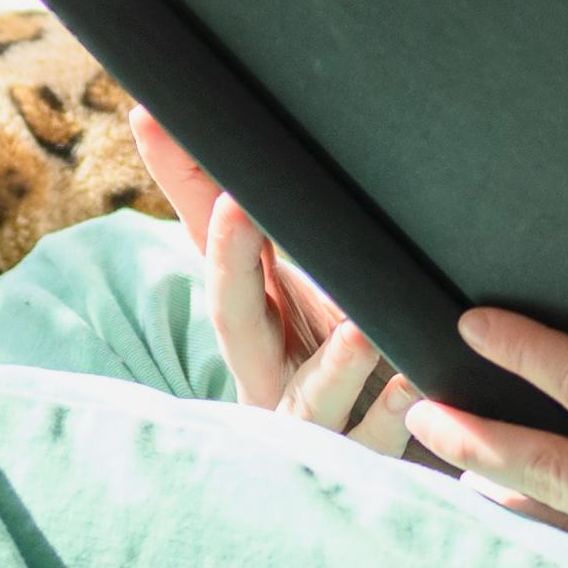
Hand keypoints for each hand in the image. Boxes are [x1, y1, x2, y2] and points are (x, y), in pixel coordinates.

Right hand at [126, 109, 403, 429]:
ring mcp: (310, 419)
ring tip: (359, 329)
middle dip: (232, 266)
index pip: (214, 261)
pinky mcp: (359, 453)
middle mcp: (264, 370)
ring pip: (311, 399)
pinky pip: (373, 440)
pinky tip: (414, 383)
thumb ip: (215, 205)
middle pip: (237, 324)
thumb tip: (153, 114)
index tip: (221, 185)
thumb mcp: (266, 275)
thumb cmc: (306, 337)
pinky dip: (390, 413)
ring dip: (331, 364)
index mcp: (243, 320)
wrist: (359, 429)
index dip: (213, 230)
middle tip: (238, 210)